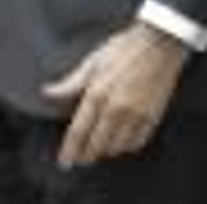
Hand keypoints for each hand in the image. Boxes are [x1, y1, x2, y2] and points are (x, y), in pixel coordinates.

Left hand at [40, 21, 189, 168]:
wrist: (159, 43)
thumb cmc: (124, 49)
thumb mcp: (91, 62)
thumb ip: (70, 83)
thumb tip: (48, 93)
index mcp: (97, 94)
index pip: (78, 131)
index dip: (70, 150)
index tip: (64, 162)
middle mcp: (116, 109)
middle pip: (97, 144)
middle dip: (86, 155)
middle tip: (80, 159)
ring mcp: (136, 115)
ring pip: (117, 147)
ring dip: (105, 151)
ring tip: (98, 150)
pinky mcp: (153, 117)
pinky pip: (137, 142)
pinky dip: (126, 146)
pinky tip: (120, 143)